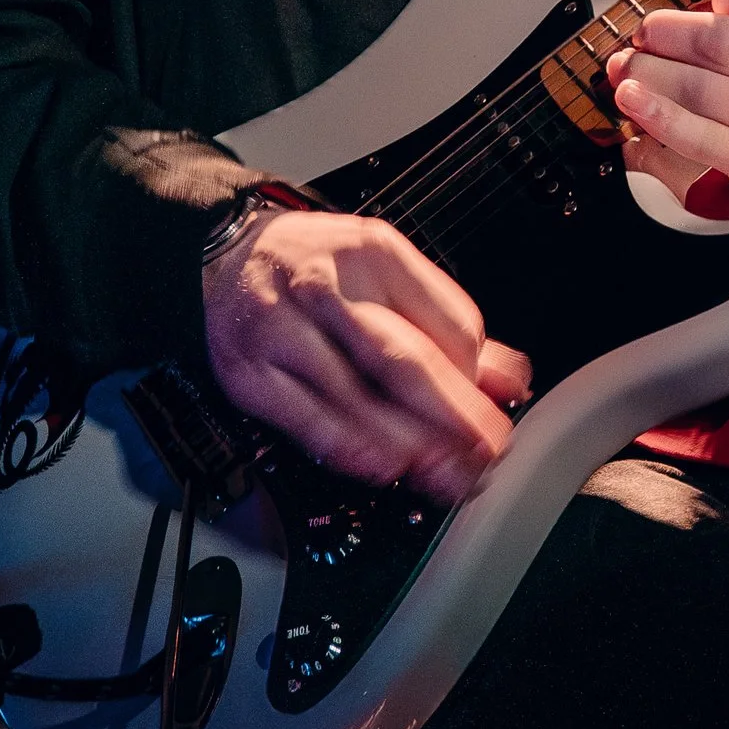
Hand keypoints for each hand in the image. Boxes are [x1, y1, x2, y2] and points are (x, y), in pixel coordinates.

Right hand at [202, 207, 530, 503]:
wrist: (219, 255)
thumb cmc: (312, 266)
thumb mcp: (385, 272)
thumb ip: (447, 323)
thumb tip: (509, 379)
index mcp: (373, 254)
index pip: (448, 323)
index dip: (475, 377)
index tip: (491, 411)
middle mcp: (326, 287)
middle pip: (404, 361)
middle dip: (453, 417)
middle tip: (486, 454)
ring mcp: (282, 331)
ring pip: (358, 397)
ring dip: (408, 443)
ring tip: (445, 474)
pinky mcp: (251, 373)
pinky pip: (308, 420)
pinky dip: (349, 447)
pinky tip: (382, 467)